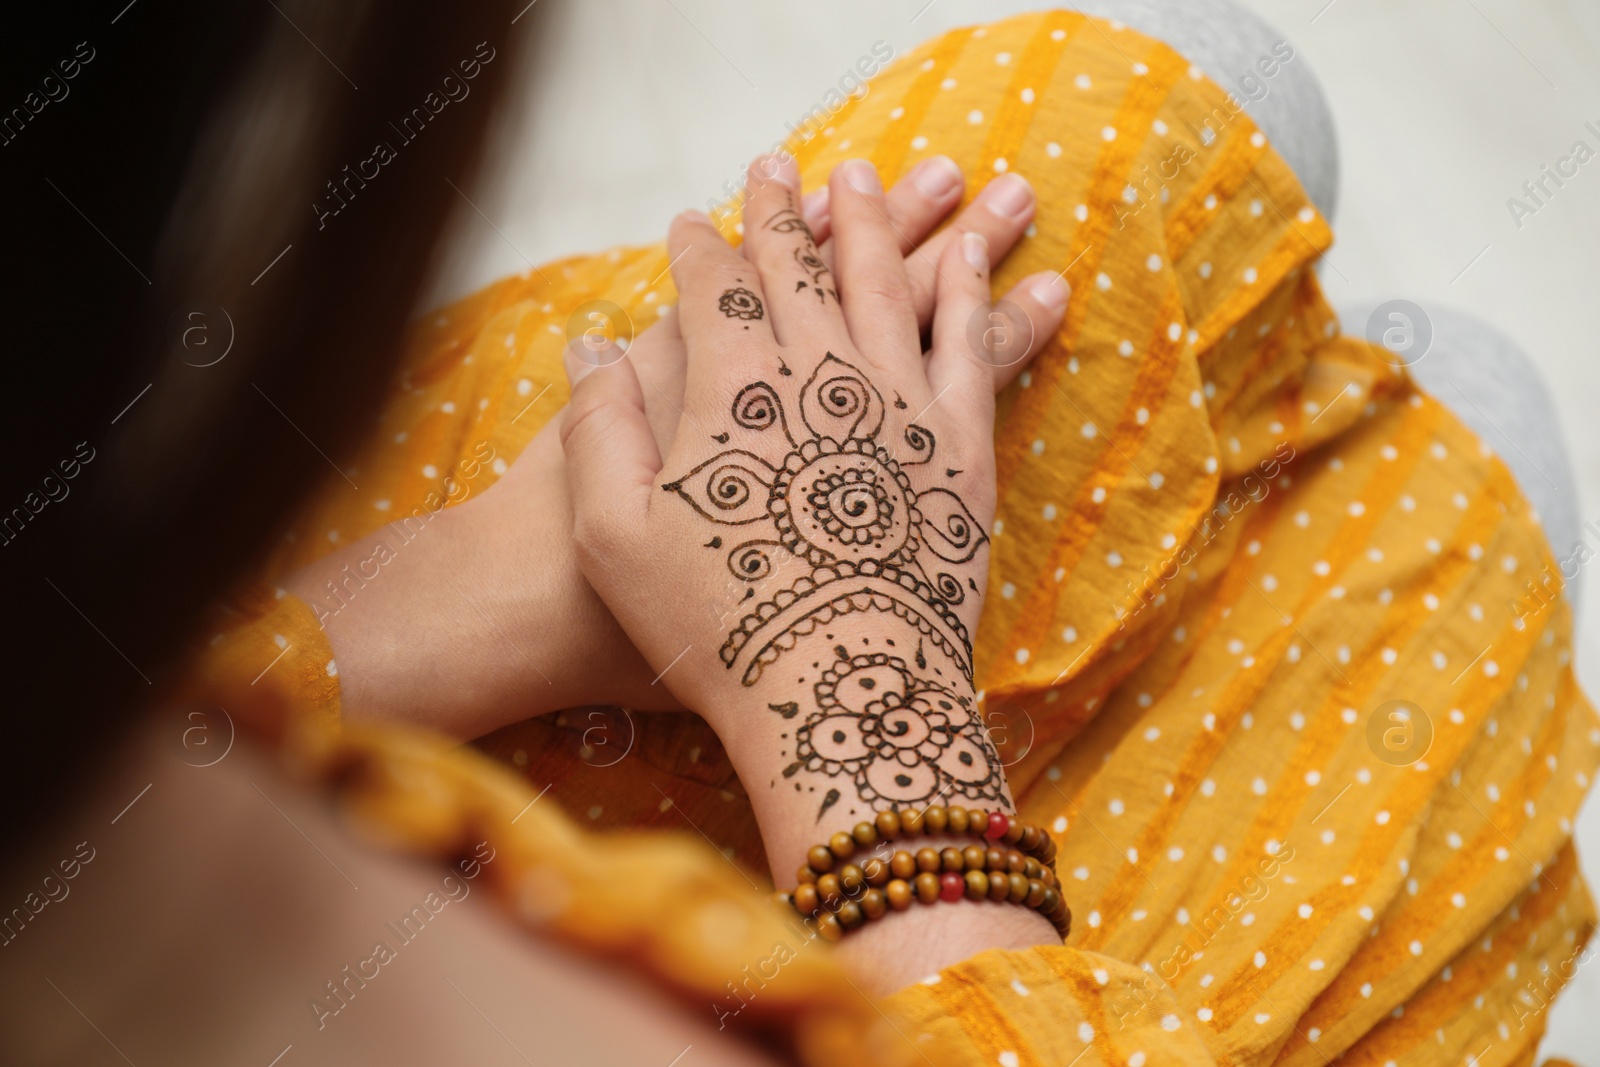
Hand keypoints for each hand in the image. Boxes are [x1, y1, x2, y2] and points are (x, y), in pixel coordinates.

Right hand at [561, 155, 1067, 986]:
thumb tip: (588, 347)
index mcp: (733, 388)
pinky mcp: (961, 450)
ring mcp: (900, 406)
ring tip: (879, 175)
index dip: (699, 249)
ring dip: (883, 224)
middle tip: (779, 163)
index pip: (713, 289)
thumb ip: (599, 429)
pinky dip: (974, 294)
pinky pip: (969, 349)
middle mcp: (822, 375)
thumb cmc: (716, 628)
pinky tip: (976, 257)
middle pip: (802, 270)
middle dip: (784, 212)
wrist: (841, 691)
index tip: (692, 222)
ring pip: (892, 286)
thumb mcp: (616, 536)